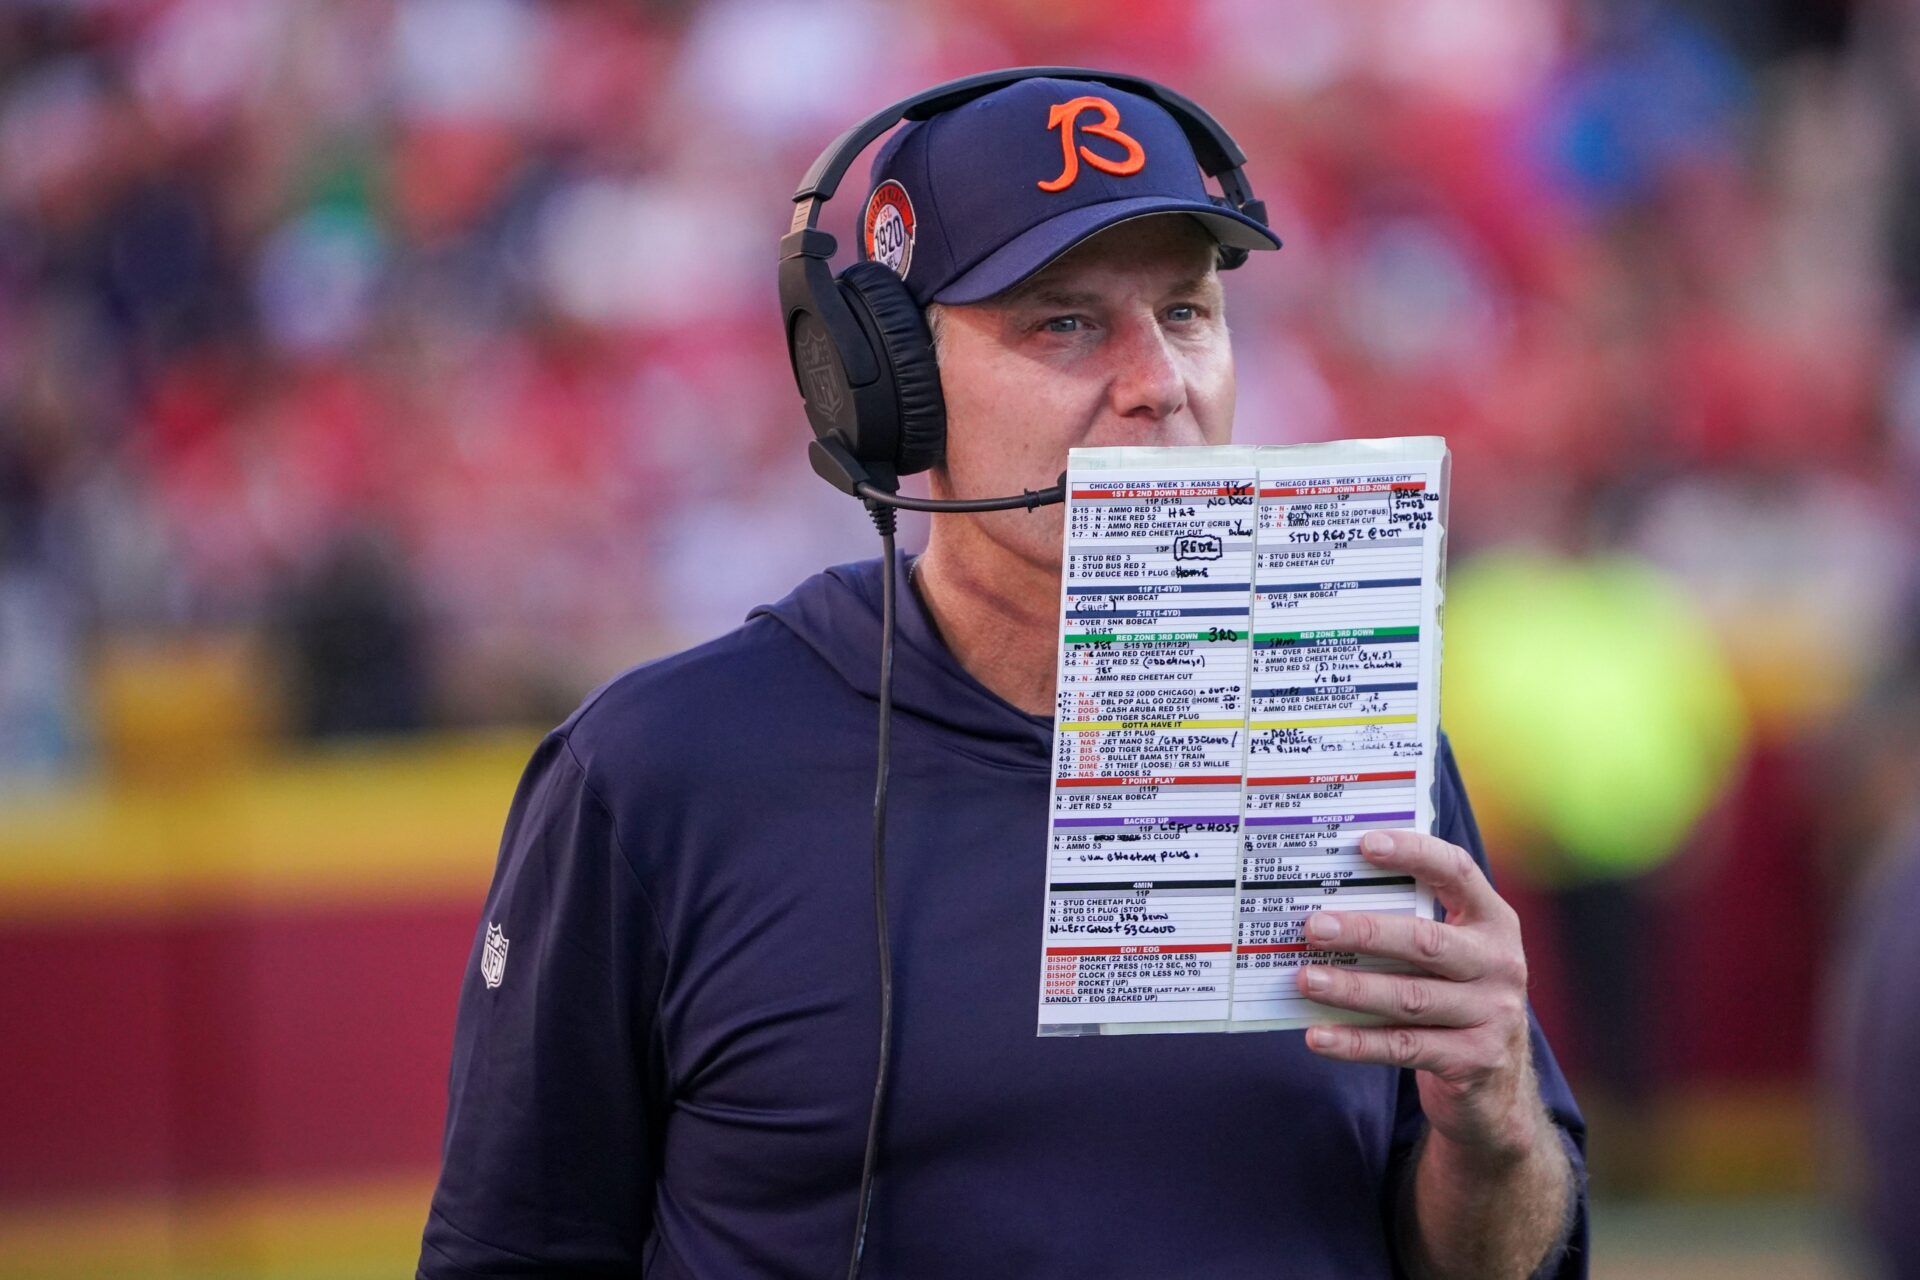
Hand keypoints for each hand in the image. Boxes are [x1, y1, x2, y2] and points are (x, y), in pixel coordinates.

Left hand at [1296, 829, 1547, 1164]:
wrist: (1499, 1085)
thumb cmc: (1455, 996)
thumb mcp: (1453, 954)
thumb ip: (1413, 923)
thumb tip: (1328, 899)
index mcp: (1493, 922)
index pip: (1457, 873)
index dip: (1414, 853)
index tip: (1365, 844)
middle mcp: (1500, 964)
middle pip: (1425, 942)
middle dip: (1365, 932)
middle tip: (1313, 927)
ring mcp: (1492, 1015)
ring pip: (1409, 998)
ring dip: (1352, 989)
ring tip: (1305, 979)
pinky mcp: (1474, 1061)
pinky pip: (1403, 1047)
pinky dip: (1356, 1043)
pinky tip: (1318, 1036)